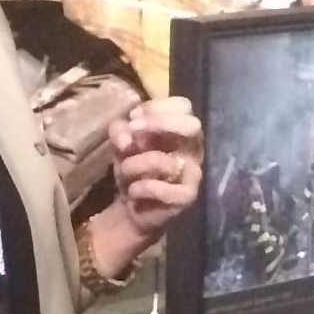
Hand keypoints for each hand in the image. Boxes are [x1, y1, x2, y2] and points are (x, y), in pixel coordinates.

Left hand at [109, 96, 202, 241]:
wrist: (132, 208)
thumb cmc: (132, 168)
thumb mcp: (121, 143)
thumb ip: (120, 131)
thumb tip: (128, 137)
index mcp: (181, 131)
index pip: (184, 106)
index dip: (156, 106)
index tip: (133, 117)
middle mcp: (192, 148)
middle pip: (192, 125)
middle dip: (159, 123)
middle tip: (134, 129)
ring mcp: (193, 173)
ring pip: (165, 161)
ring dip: (134, 164)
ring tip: (124, 171)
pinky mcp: (187, 196)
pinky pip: (162, 189)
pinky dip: (140, 188)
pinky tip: (133, 192)